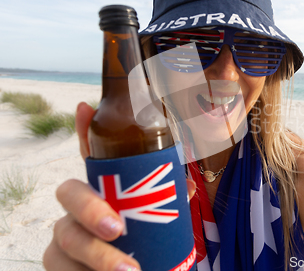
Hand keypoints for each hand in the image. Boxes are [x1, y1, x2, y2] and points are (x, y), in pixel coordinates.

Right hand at [43, 102, 196, 269]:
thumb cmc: (146, 242)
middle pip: (69, 193)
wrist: (139, 269)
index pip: (90, 157)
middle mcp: (79, 207)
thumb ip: (169, 199)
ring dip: (96, 254)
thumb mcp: (159, 218)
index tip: (86, 108)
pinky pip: (58, 265)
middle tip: (118, 228)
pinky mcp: (61, 263)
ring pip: (64, 235)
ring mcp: (66, 234)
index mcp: (104, 189)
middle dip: (89, 208)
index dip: (85, 132)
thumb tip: (187, 185)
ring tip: (129, 269)